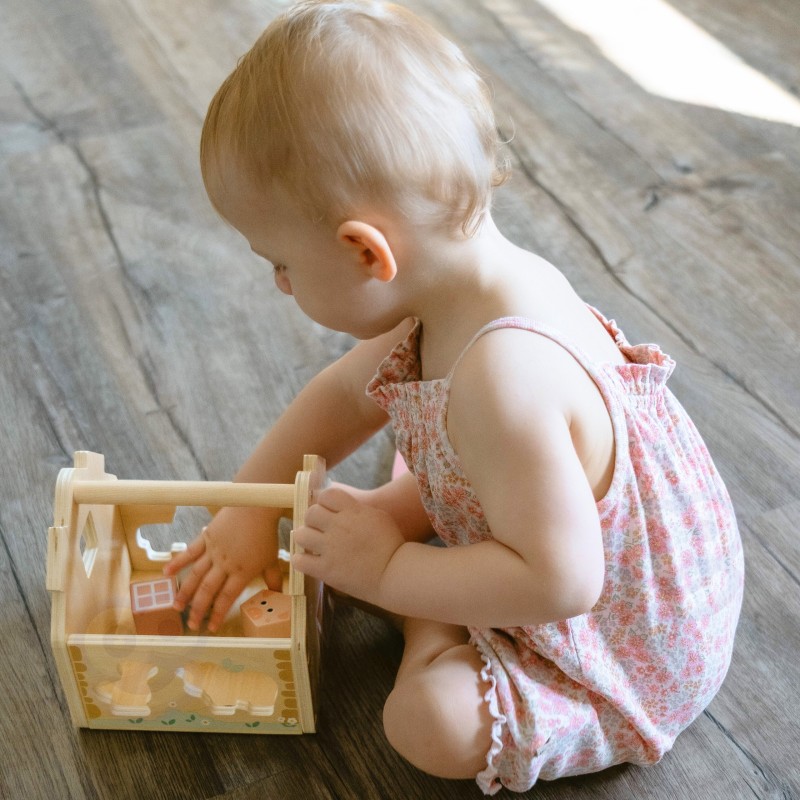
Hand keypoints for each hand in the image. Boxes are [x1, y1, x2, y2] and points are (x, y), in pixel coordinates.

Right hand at [164, 508, 281, 632]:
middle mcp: (224, 564)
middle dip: (198, 609)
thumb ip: (273, 578)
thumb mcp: (271, 558)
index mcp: (241, 572)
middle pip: (208, 590)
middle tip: (191, 623)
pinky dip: (177, 563)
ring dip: (185, 592)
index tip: (211, 628)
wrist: (255, 507)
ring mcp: (213, 551)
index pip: (226, 598)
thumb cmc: (265, 533)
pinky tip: (165, 574)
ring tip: (176, 607)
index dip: (217, 614)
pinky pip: (189, 553)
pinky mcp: (206, 538)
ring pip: (195, 575)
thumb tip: (279, 593)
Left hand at [292, 486, 404, 607]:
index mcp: (353, 511)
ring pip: (300, 535)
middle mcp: (338, 526)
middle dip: (313, 519)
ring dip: (304, 537)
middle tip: (318, 528)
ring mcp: (330, 548)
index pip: (326, 495)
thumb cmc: (392, 544)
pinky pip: (300, 561)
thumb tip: (340, 507)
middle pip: (311, 513)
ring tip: (310, 543)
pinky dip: (300, 560)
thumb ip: (357, 509)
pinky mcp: (326, 569)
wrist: (394, 574)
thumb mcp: (379, 516)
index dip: (324, 501)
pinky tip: (307, 561)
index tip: (327, 510)